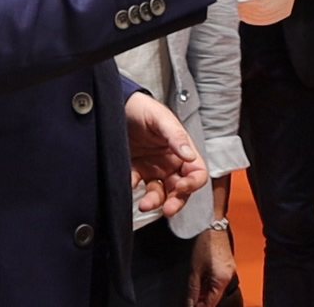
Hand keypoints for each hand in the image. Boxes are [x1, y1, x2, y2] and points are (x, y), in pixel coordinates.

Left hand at [126, 91, 207, 218]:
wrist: (116, 104)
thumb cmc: (143, 108)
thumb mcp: (161, 119)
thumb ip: (175, 136)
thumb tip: (188, 155)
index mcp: (181, 151)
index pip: (196, 173)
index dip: (193, 183)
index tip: (182, 187)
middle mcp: (169, 162)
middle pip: (180, 190)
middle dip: (176, 202)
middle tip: (167, 209)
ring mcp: (152, 168)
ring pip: (160, 193)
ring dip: (155, 202)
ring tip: (144, 205)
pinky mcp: (134, 170)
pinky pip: (136, 185)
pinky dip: (132, 188)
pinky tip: (129, 183)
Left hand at [189, 224, 236, 306]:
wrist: (211, 224)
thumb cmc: (204, 242)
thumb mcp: (195, 269)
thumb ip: (193, 288)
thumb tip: (191, 303)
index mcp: (222, 279)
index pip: (212, 302)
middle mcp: (229, 276)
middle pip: (215, 296)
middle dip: (203, 300)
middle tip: (191, 302)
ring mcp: (229, 270)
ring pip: (216, 288)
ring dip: (206, 292)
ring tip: (193, 294)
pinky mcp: (227, 264)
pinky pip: (218, 279)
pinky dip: (209, 283)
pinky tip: (200, 283)